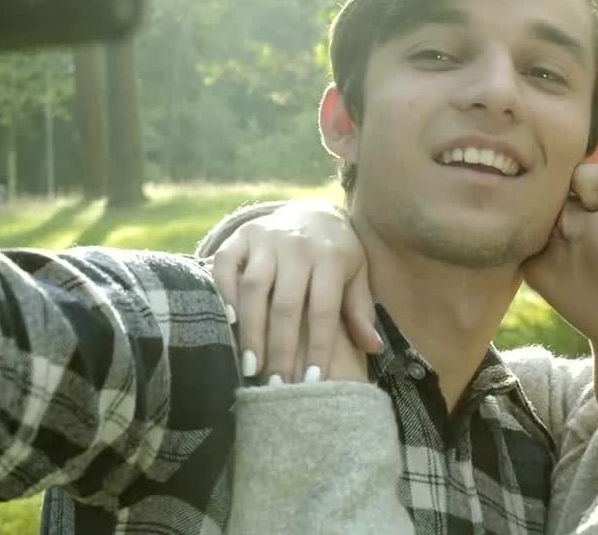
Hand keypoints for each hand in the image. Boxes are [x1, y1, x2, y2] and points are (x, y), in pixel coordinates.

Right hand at [211, 200, 381, 382]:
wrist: (312, 210)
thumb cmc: (337, 253)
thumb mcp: (357, 273)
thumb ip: (360, 309)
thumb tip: (373, 348)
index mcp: (330, 256)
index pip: (323, 309)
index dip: (319, 347)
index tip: (312, 383)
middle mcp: (297, 246)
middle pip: (285, 304)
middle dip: (280, 349)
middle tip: (276, 386)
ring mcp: (266, 239)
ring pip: (254, 288)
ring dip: (250, 330)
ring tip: (250, 367)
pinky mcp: (241, 236)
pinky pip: (225, 264)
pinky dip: (223, 292)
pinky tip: (226, 323)